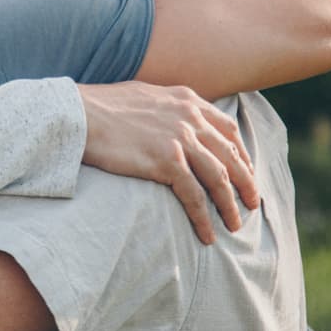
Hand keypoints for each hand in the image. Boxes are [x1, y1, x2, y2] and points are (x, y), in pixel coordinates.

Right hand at [78, 82, 257, 243]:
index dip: (241, 153)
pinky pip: (194, 196)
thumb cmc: (100, 108)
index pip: (227, 129)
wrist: (78, 115)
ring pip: (219, 178)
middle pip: (231, 155)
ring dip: (230, 205)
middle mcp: (189, 117)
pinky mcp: (166, 161)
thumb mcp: (143, 96)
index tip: (246, 172)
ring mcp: (180, 138)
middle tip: (252, 204)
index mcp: (186, 100)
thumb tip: (169, 122)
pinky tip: (207, 235)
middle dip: (246, 182)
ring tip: (235, 226)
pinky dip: (204, 218)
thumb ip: (165, 108)